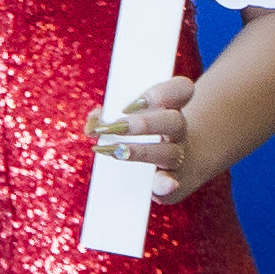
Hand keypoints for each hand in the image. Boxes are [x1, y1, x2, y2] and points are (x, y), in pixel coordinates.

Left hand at [99, 75, 208, 203]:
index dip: (162, 92)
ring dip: (140, 151)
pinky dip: (165, 184)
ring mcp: (179, 156)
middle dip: (145, 123)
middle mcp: (178, 131)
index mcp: (171, 107)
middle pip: (175, 121)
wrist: (170, 166)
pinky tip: (158, 184)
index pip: (182, 89)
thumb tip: (92, 124)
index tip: (132, 103)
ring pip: (170, 152)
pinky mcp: (174, 182)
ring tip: (113, 151)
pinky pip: (172, 184)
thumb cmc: (139, 134)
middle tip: (115, 126)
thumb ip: (106, 117)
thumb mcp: (124, 119)